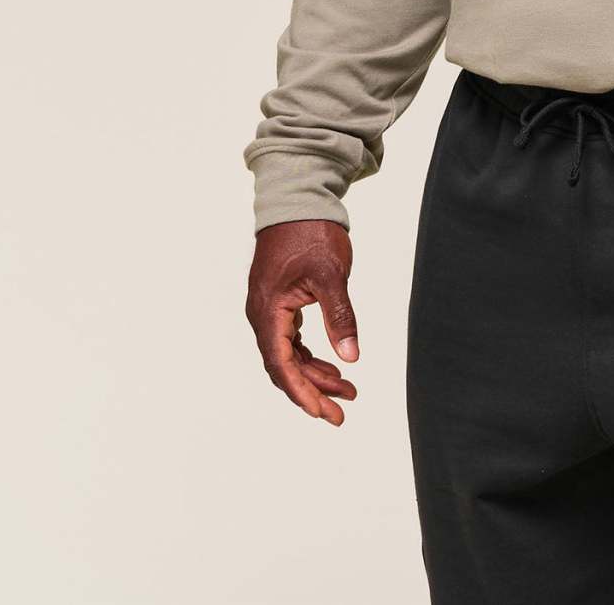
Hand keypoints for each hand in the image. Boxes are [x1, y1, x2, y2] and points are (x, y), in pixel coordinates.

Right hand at [245, 218, 360, 424]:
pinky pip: (291, 339)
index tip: (323, 412)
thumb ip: (340, 316)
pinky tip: (332, 365)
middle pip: (284, 366)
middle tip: (342, 411)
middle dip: (312, 391)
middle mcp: (262, 314)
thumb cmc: (311, 232)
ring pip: (289, 354)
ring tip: (347, 390)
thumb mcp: (331, 275)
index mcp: (268, 310)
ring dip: (315, 374)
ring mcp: (269, 308)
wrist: (297, 200)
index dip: (302, 392)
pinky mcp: (279, 302)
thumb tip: (351, 357)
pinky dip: (311, 355)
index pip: (282, 364)